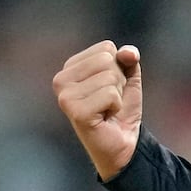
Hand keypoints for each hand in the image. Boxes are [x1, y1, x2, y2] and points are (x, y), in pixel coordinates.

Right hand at [52, 40, 142, 180]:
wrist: (123, 142)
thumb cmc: (121, 109)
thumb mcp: (128, 78)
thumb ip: (129, 59)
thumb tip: (129, 53)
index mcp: (70, 67)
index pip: (107, 48)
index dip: (119, 68)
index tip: (110, 88)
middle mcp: (61, 79)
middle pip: (107, 60)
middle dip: (119, 81)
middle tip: (110, 101)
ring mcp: (65, 96)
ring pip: (110, 77)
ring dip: (118, 95)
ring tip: (107, 109)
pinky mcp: (75, 111)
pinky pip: (110, 94)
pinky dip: (116, 106)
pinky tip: (105, 117)